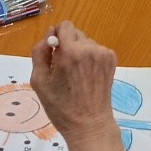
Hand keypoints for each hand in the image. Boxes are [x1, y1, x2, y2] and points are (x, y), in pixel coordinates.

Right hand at [30, 22, 130, 150]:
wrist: (89, 124)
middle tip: (63, 67)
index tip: (53, 52)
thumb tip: (49, 35)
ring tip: (76, 75)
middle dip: (67, 45)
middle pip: (75, 33)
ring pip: (86, 42)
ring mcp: (103, 54)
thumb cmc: (60, 107)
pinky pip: (96, 50)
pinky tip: (86, 76)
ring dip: (79, 51)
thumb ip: (39, 52)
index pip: (64, 26)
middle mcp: (89, 48)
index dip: (56, 36)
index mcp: (70, 52)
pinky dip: (90, 58)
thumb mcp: (39, 81)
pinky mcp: (111, 60)